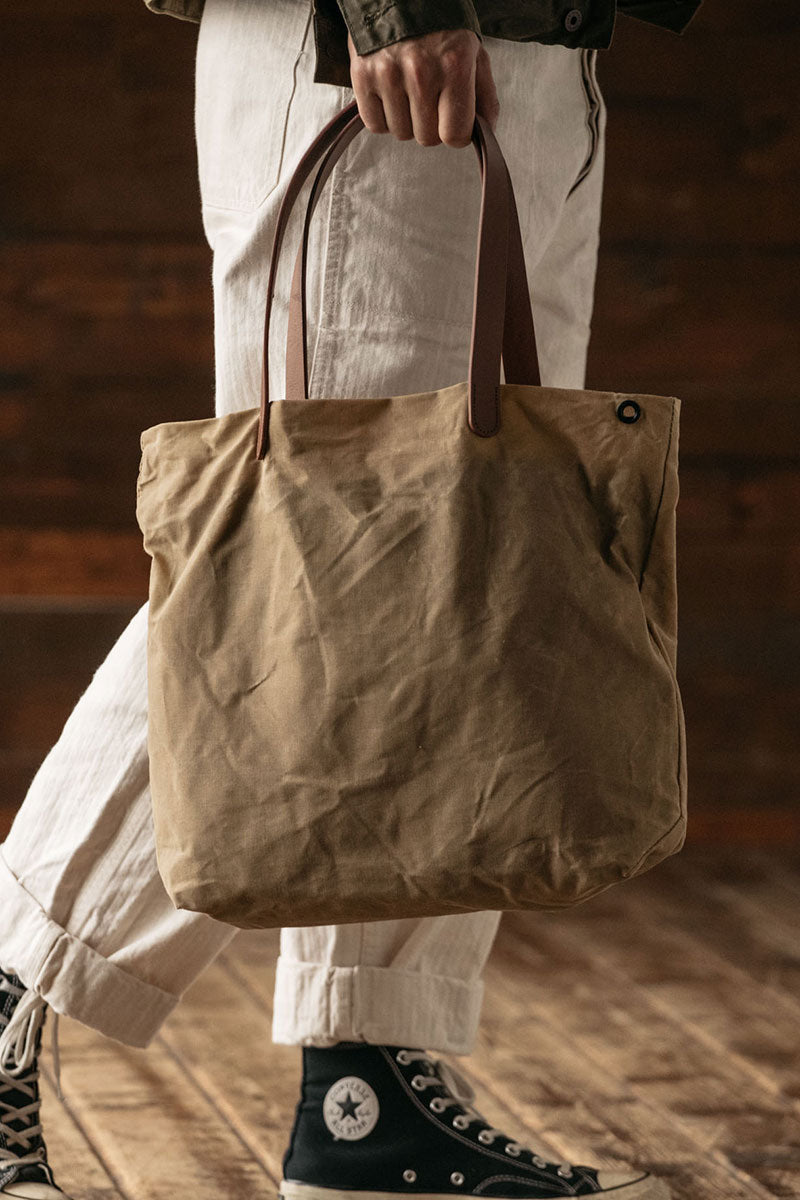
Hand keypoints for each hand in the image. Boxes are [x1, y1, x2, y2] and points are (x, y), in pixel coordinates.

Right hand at [346, 28, 498, 147]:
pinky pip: (375, 125)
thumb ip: (484, 95)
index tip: (451, 120)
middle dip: (430, 125)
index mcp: (454, 66)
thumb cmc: (440, 27)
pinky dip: (383, 116)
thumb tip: (485, 132)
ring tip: (408, 90)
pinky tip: (390, 94)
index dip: (455, 132)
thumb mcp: (474, 53)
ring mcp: (389, 74)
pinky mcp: (363, 76)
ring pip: (401, 133)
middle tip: (428, 97)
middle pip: (427, 138)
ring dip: (406, 120)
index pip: (455, 135)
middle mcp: (421, 72)